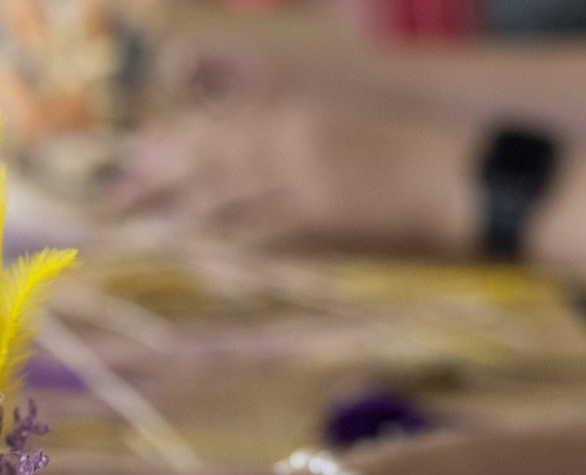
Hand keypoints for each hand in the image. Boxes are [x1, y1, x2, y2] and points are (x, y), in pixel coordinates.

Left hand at [115, 100, 477, 254]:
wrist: (471, 176)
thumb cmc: (411, 155)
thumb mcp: (342, 132)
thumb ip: (287, 138)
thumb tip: (232, 159)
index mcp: (300, 113)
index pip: (217, 127)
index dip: (169, 146)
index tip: (134, 159)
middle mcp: (293, 141)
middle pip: (206, 160)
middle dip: (156, 179)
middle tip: (115, 198)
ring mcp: (306, 181)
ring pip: (222, 197)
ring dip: (178, 213)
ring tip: (142, 224)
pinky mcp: (322, 220)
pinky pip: (258, 234)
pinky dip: (225, 241)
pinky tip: (199, 250)